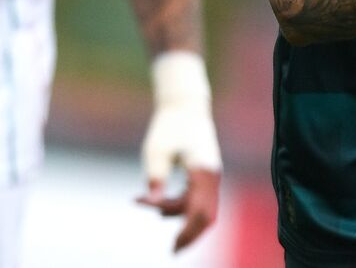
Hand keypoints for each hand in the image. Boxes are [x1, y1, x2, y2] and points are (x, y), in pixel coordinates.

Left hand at [136, 52, 221, 250]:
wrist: (184, 104)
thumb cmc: (169, 124)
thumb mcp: (156, 150)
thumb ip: (155, 177)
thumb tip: (152, 203)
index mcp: (204, 171)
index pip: (200, 211)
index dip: (187, 232)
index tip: (172, 245)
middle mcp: (212, 175)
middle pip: (208, 216)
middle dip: (190, 234)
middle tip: (172, 251)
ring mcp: (211, 175)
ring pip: (201, 208)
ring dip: (177, 215)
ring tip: (143, 203)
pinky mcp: (205, 173)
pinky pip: (197, 199)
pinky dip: (180, 206)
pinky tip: (156, 205)